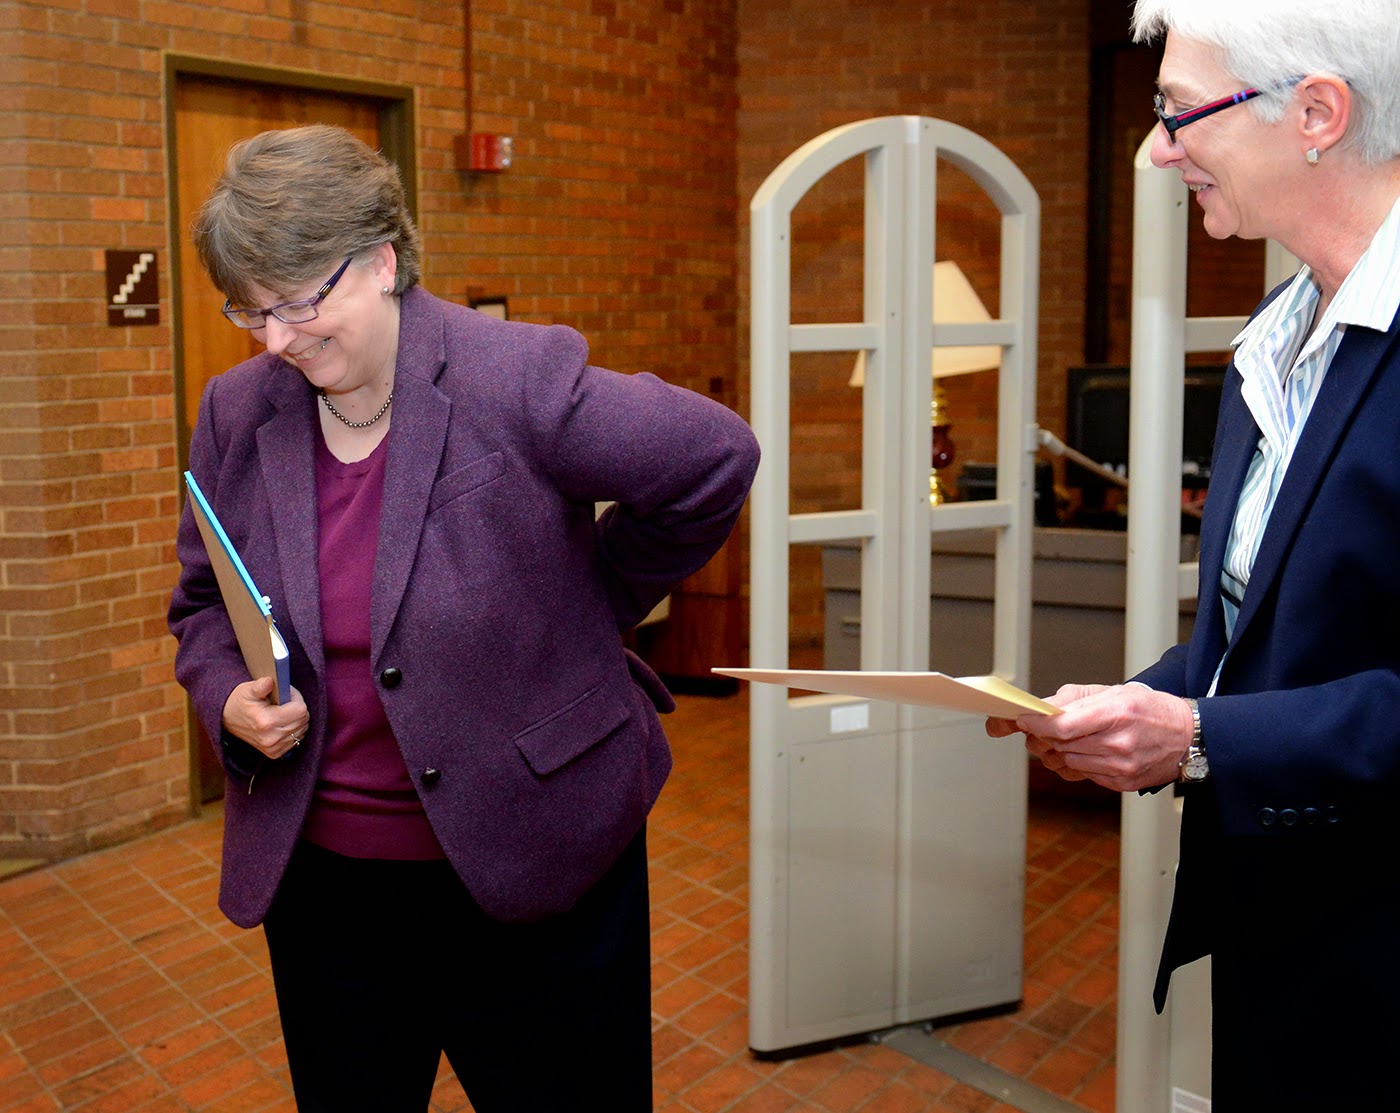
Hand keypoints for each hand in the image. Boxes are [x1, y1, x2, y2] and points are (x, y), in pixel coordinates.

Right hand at [222, 676, 309, 760]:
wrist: (227, 719)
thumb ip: (261, 686)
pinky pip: (297, 740)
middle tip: (284, 701)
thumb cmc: (240, 702)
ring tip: (282, 712)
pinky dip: (293, 730)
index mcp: (266, 722)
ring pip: (302, 730)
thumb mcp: (248, 690)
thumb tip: (270, 681)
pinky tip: (282, 723)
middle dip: (297, 708)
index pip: (300, 710)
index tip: (287, 694)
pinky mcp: (274, 753)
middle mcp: (271, 738)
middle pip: (304, 720)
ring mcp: (273, 748)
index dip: (297, 698)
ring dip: (297, 719)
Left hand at [995, 683, 1193, 791]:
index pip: (1062, 726)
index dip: (1036, 724)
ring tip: (1068, 739)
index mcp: (1115, 713)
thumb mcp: (1115, 691)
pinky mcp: (1123, 783)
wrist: (1189, 736)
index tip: (1023, 720)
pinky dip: (1079, 763)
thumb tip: (1042, 708)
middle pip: (1061, 745)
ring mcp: (1121, 766)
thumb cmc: (1150, 709)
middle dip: (1045, 737)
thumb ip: (1075, 699)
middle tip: (1040, 729)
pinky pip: (1086, 775)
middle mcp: (1118, 743)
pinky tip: (1088, 752)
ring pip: (1069, 762)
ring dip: (1060, 751)